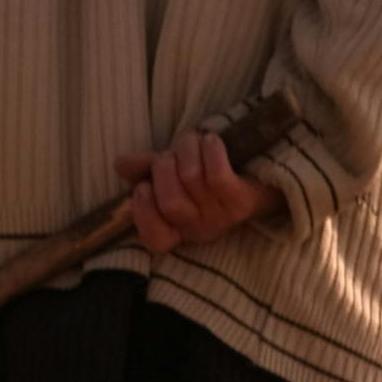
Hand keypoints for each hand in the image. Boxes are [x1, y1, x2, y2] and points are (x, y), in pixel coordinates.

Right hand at [114, 125, 274, 258]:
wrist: (261, 180)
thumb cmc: (210, 178)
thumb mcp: (173, 174)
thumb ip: (146, 170)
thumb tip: (120, 164)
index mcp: (178, 230)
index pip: (154, 239)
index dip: (143, 212)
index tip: (143, 188)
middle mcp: (199, 230)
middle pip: (170, 202)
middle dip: (165, 167)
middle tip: (172, 155)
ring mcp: (222, 218)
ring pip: (192, 179)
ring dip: (188, 149)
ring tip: (194, 142)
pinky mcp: (242, 203)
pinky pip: (218, 176)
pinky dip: (210, 151)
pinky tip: (211, 141)